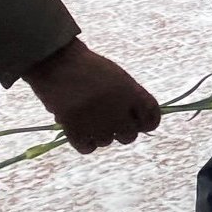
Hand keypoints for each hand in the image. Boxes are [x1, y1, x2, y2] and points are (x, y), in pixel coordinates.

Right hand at [21, 41, 161, 153]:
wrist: (58, 63)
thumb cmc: (89, 66)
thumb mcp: (118, 77)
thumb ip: (130, 97)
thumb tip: (136, 118)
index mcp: (132, 94)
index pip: (152, 118)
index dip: (148, 123)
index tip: (141, 124)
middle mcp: (118, 111)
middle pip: (130, 135)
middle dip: (123, 131)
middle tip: (113, 123)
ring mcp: (97, 123)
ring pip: (107, 141)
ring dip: (101, 134)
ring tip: (91, 120)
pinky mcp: (75, 131)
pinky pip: (88, 148)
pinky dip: (86, 143)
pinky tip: (82, 133)